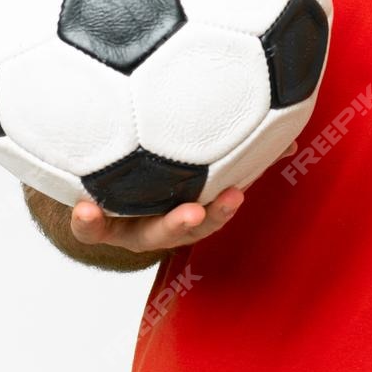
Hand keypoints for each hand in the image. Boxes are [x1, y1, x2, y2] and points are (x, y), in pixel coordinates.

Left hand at [67, 140, 299, 252]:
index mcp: (183, 211)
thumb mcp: (197, 165)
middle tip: (198, 209)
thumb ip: (240, 154)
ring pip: (129, 235)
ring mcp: (123, 227)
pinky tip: (83, 206)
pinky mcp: (91, 225)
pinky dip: (87, 221)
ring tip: (118, 212)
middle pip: (175, 232)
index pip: (208, 214)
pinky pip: (88, 229)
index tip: (238, 190)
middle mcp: (156, 225)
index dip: (222, 208)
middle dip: (189, 223)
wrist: (101, 196)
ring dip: (119, 226)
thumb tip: (288, 136)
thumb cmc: (159, 175)